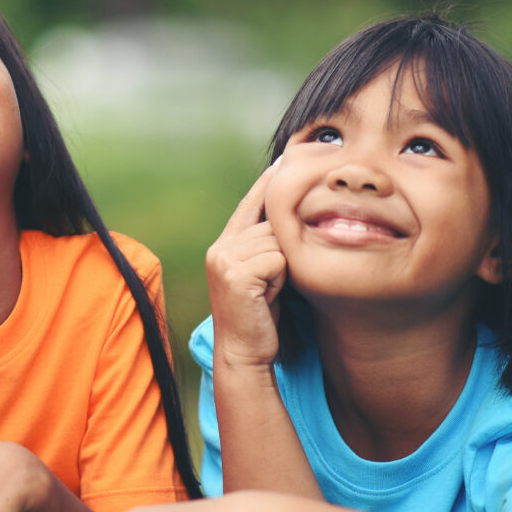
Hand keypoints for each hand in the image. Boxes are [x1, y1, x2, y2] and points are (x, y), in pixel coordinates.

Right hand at [205, 162, 285, 369]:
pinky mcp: (235, 274)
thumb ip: (267, 245)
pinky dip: (282, 278)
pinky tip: (270, 296)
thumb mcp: (264, 274)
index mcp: (224, 244)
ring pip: (277, 240)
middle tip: (277, 280)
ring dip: (285, 265)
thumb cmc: (262, 317)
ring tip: (273, 291)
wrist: (244, 354)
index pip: (252, 202)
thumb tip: (291, 215)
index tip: (289, 156)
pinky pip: (277, 259)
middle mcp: (220, 247)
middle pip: (272, 222)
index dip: (270, 180)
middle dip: (286, 245)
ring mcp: (224, 259)